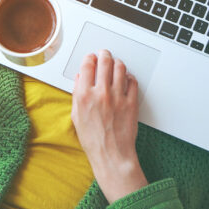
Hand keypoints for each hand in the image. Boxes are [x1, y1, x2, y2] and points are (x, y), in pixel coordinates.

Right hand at [71, 50, 147, 202]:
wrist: (111, 155)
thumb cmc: (93, 140)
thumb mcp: (76, 116)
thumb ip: (77, 94)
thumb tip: (81, 78)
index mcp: (84, 96)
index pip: (87, 65)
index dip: (89, 58)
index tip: (91, 57)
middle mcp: (101, 93)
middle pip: (105, 62)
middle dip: (104, 54)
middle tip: (104, 54)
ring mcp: (118, 97)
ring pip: (120, 68)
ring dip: (117, 63)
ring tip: (116, 64)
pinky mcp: (131, 102)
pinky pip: (132, 81)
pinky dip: (129, 77)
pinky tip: (126, 79)